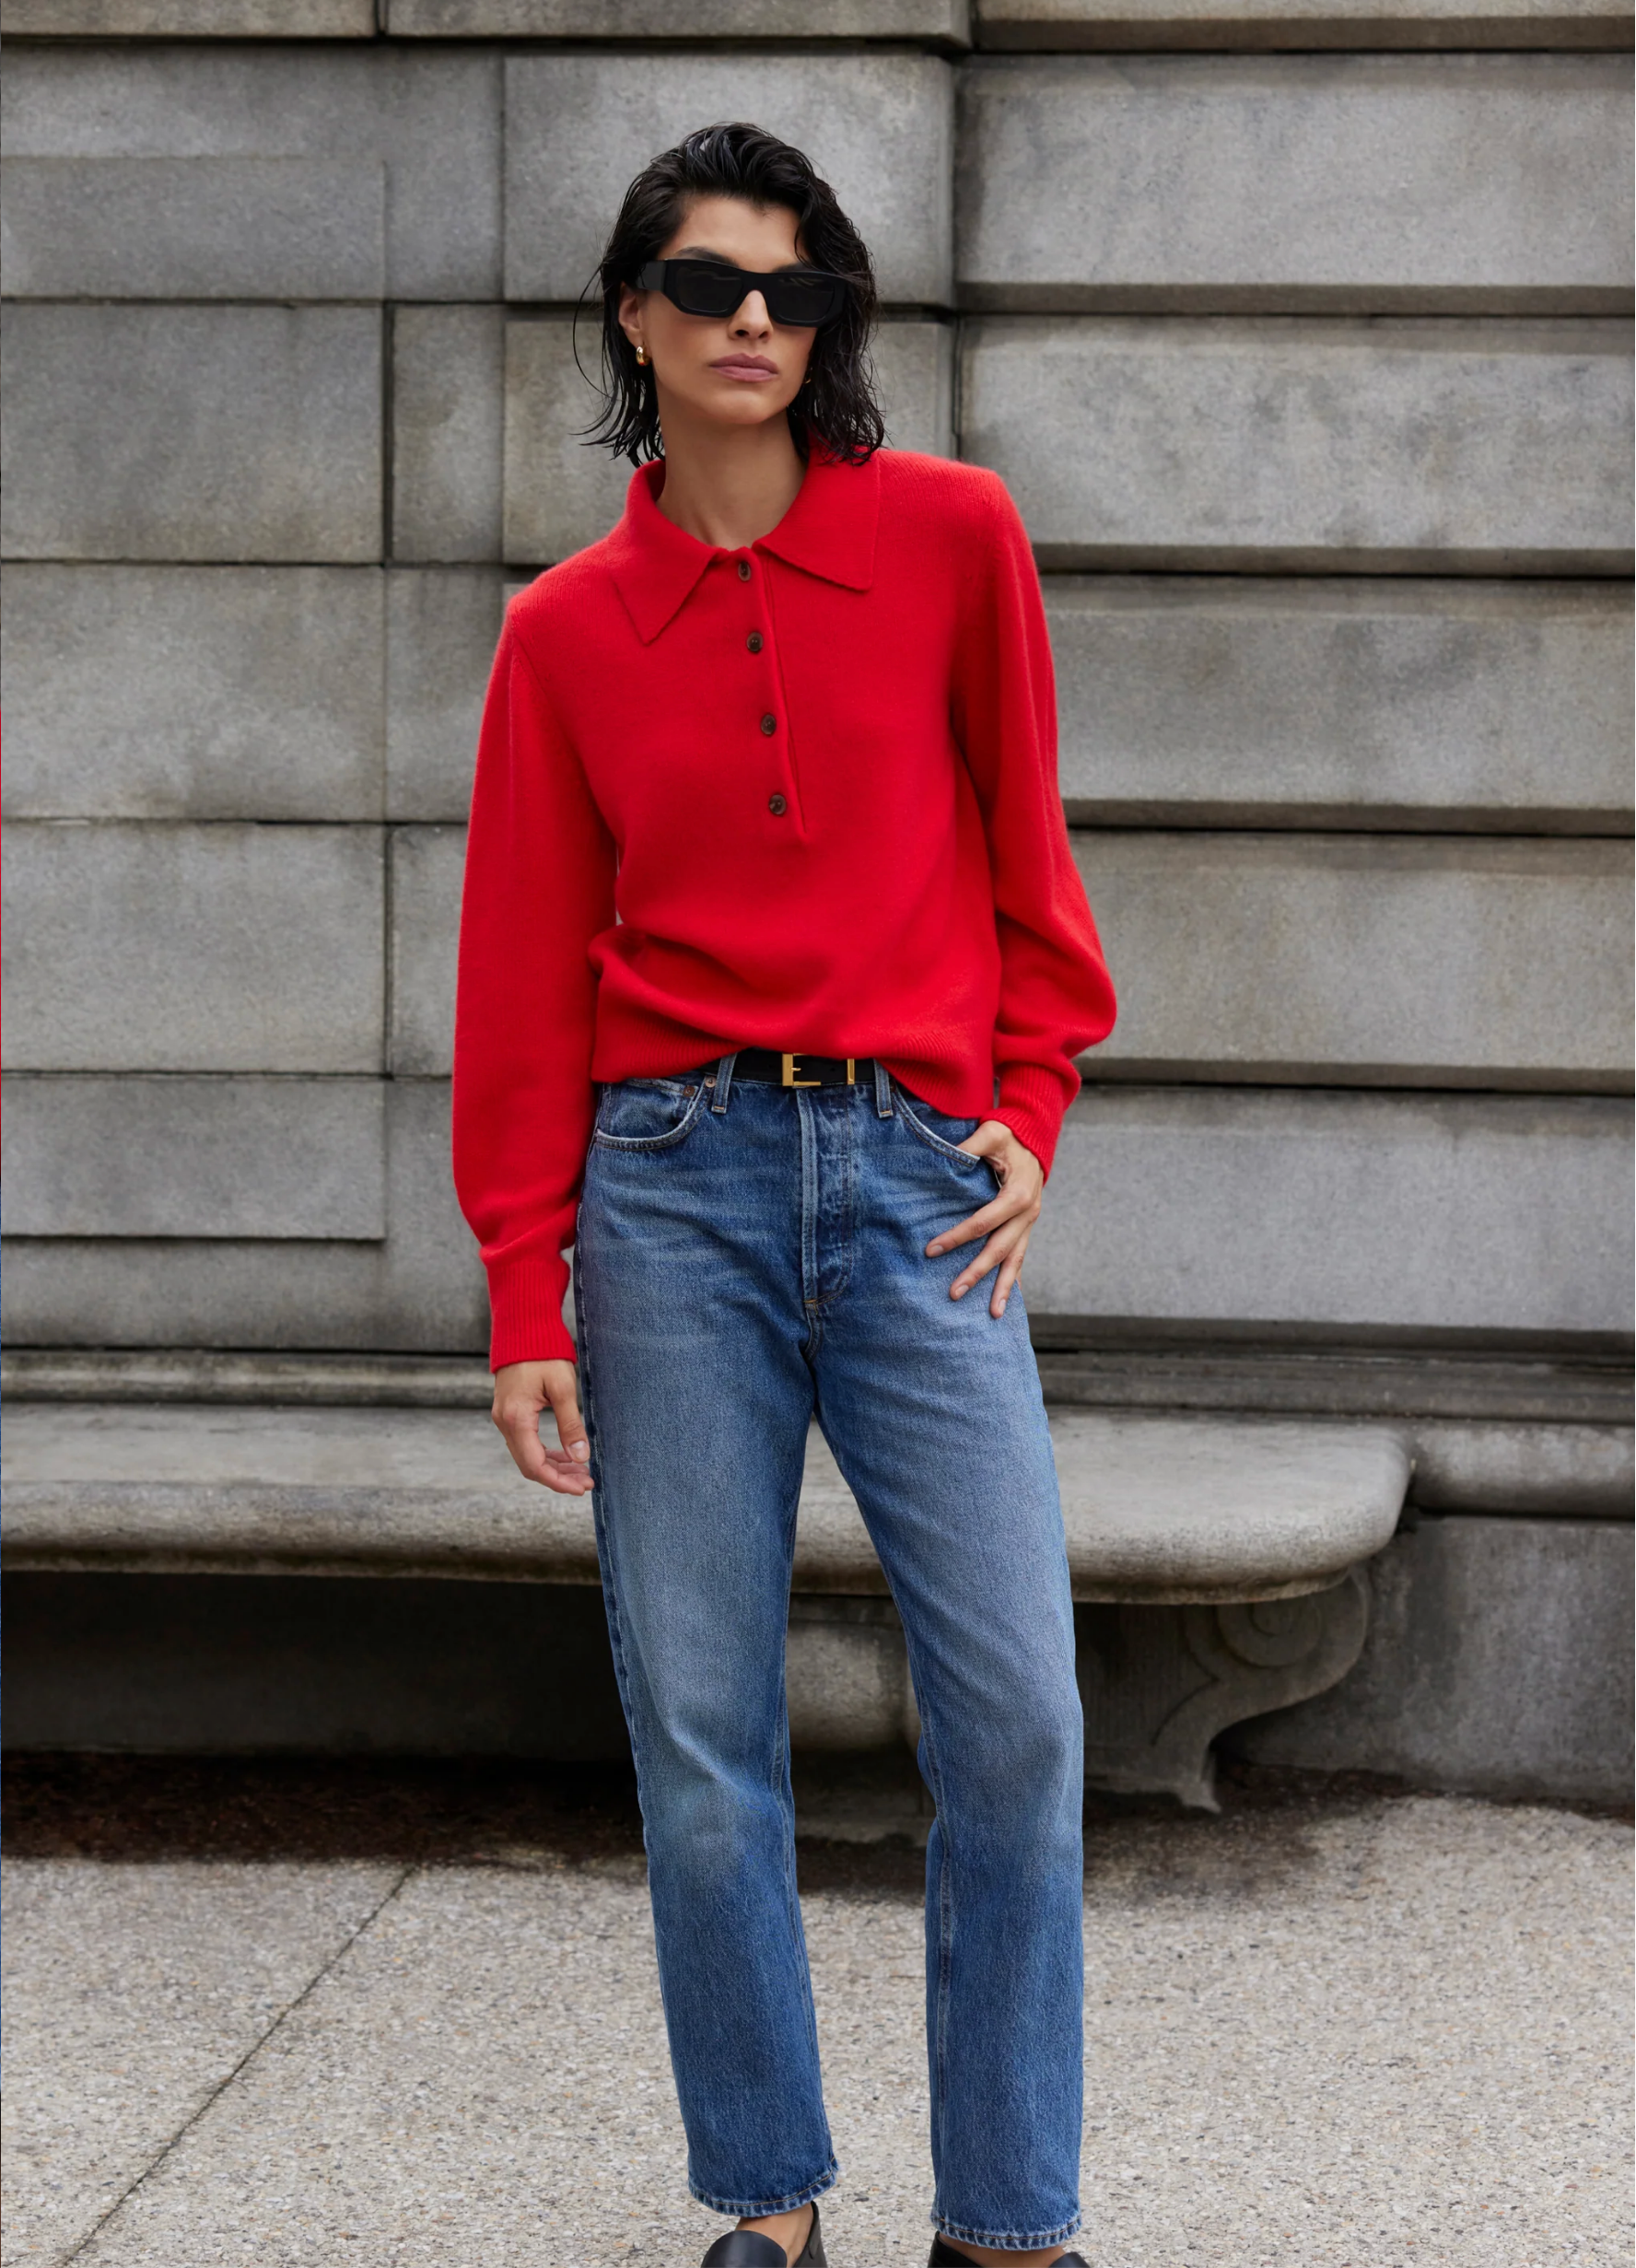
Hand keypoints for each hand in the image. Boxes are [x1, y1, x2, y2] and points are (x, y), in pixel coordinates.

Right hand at [492, 1358, 593, 1493]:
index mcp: (517, 1419)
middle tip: (586, 1482)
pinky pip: (525, 1442)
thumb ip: (571, 1425)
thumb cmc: (544, 1354)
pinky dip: (545, 1452)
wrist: (523, 1328)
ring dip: (553, 1466)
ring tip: (581, 1471)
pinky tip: (565, 1454)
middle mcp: (505, 1422)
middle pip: (530, 1465)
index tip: (582, 1487)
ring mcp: (504, 1418)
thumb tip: (581, 1458)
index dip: (559, 1482)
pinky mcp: (509, 1412)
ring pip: (528, 1455)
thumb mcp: (563, 1389)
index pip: (535, 1466)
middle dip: (559, 1477)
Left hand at [925, 1119, 1043, 1318]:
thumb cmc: (1010, 1134)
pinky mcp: (1026, 1227)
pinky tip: (1004, 1301)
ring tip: (993, 1314)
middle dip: (976, 1273)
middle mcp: (1027, 1214)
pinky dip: (1013, 1279)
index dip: (957, 1237)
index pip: (982, 1223)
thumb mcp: (991, 1133)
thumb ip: (970, 1146)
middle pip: (999, 1249)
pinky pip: (1019, 1256)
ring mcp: (1029, 1223)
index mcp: (1017, 1195)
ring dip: (1003, 1288)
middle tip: (953, 1293)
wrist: (1036, 1137)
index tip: (931, 1250)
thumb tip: (945, 1156)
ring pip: (1015, 1261)